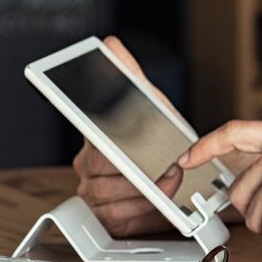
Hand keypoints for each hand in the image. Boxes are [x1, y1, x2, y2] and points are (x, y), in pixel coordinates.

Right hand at [72, 36, 185, 236]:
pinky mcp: (103, 215)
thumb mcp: (149, 104)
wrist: (173, 174)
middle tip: (166, 166)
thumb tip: (110, 45)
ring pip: (107, 192)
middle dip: (137, 168)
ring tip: (168, 182)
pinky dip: (139, 210)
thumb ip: (130, 76)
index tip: (118, 147)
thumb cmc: (157, 139)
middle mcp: (87, 163)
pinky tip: (155, 201)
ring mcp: (92, 190)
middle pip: (102, 167)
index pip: (89, 134)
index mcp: (94, 135)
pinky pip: (114, 215)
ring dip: (143, 190)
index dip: (105, 142)